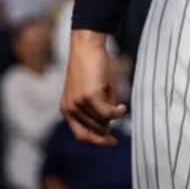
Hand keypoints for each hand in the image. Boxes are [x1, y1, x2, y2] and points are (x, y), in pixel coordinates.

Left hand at [61, 31, 126, 145]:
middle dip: (105, 131)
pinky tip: (122, 108)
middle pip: (93, 130)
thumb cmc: (93, 65)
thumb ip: (99, 107)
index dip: (96, 141)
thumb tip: (109, 123)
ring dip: (112, 116)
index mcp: (67, 109)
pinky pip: (107, 113)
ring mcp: (79, 104)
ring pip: (101, 121)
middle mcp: (70, 109)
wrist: (87, 46)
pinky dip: (117, 113)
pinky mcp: (90, 96)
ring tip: (119, 104)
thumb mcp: (94, 90)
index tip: (110, 141)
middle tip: (116, 132)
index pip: (80, 134)